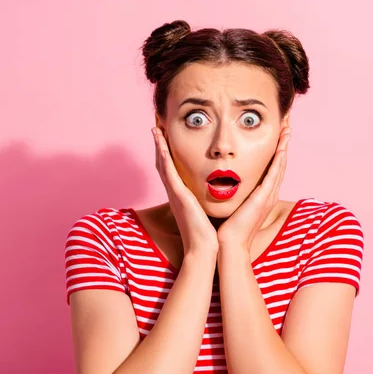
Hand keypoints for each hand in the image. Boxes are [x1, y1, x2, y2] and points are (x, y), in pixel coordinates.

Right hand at [152, 127, 218, 256]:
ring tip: (155, 127)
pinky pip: (168, 172)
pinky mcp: (178, 195)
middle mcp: (175, 191)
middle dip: (159, 144)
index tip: (166, 135)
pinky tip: (160, 143)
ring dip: (158, 144)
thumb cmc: (208, 232)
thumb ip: (207, 198)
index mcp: (182, 194)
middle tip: (156, 125)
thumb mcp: (206, 209)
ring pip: (162, 163)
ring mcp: (174, 193)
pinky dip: (162, 156)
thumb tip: (217, 189)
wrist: (204, 248)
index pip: (172, 168)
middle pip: (163, 162)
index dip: (167, 151)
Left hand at [217, 127, 290, 251]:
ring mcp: (268, 196)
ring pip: (280, 164)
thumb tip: (222, 181)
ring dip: (284, 144)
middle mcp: (268, 193)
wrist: (227, 246)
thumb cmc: (226, 229)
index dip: (276, 147)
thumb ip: (231, 193)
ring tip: (287, 126)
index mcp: (261, 194)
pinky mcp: (263, 199)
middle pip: (280, 161)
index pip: (272, 165)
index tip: (277, 130)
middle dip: (284, 140)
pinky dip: (279, 159)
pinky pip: (274, 175)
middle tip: (287, 121)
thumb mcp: (232, 205)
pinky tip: (281, 146)